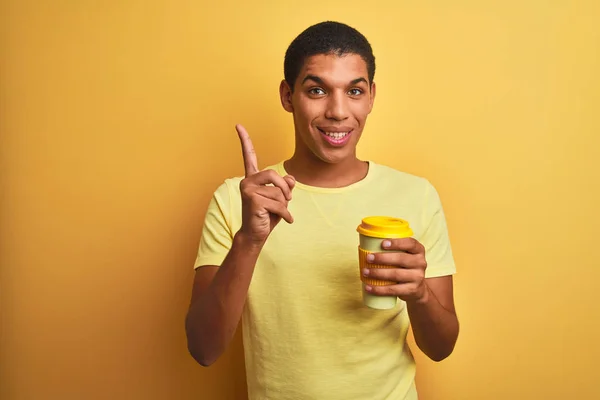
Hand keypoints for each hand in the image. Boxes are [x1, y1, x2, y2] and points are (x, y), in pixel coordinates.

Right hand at [236, 124, 294, 244]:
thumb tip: (290, 179)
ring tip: (278, 213)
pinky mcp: (253, 201)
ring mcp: (248, 191)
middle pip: (273, 174)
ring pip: (278, 192)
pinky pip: (278, 203)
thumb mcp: (280, 198)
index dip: (244, 140)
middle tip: (288, 199)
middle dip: (284, 188)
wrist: (256, 235)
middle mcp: (247, 182)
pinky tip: (284, 220)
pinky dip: (285, 214)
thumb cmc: (267, 216)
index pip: (248, 156)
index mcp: (252, 178)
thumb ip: (285, 186)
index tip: (238, 125)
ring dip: (284, 205)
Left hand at [362, 238, 428, 302]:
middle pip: (401, 259)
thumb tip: (363, 246)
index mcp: (418, 250)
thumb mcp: (404, 256)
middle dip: (382, 258)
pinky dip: (379, 289)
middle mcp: (420, 262)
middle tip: (368, 258)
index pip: (410, 243)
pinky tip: (369, 287)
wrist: (417, 289)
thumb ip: (391, 250)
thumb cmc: (404, 267)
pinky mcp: (412, 290)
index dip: (397, 243)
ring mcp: (418, 277)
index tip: (382, 243)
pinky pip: (394, 290)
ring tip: (365, 272)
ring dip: (378, 273)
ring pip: (396, 274)